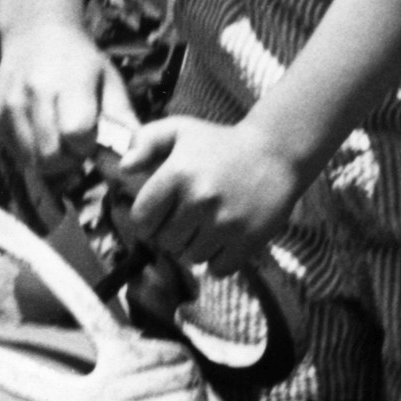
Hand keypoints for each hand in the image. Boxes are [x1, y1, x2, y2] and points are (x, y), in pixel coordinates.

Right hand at [0, 24, 130, 173]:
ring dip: (52, 160)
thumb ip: (124, 121)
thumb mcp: (110, 83)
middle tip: (78, 142)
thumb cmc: (83, 64)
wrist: (36, 35)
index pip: (76, 133)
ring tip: (62, 139)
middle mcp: (34, 92)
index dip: (87, 145)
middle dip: (70, 159)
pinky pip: (18, 155)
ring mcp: (10, 104)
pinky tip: (45, 135)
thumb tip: (136, 160)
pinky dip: (34, 154)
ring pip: (32, 161)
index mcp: (69, 80)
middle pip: (52, 155)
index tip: (92, 136)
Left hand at [119, 118, 308, 273]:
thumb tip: (124, 168)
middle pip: (166, 242)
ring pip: (191, 258)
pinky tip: (226, 239)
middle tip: (189, 219)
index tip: (161, 214)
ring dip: (196, 247)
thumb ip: (146, 141)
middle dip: (172, 234)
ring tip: (210, 226)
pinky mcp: (247, 240)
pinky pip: (217, 269)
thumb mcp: (181, 130)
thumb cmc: (221, 143)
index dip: (148, 220)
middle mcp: (199, 200)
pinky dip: (219, 260)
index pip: (142, 219)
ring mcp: (224, 223)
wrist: (277, 154)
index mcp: (177, 173)